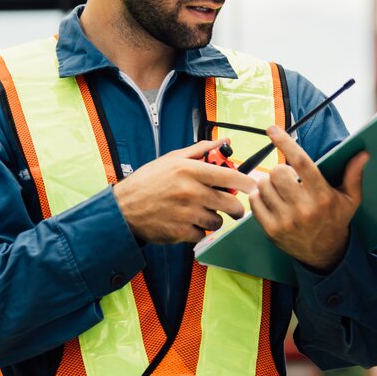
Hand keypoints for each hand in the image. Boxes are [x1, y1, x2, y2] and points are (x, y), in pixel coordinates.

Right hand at [113, 139, 258, 244]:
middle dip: (235, 207)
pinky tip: (186, 223)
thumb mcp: (171, 159)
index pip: (230, 177)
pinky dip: (198, 231)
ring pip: (217, 221)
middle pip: (231, 203)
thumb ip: (200, 150)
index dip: (247, 183)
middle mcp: (191, 191)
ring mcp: (187, 214)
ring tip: (200, 213)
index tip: (253, 186)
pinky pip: (202, 234)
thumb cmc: (147, 182)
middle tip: (232, 207)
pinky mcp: (181, 232)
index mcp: (190, 170)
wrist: (123, 209)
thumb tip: (223, 141)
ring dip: (213, 219)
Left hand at [248, 126, 367, 273]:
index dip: (285, 142)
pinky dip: (259, 196)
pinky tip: (271, 200)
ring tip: (281, 190)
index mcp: (322, 196)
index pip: (301, 162)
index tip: (273, 129)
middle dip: (281, 169)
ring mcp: (286, 220)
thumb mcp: (350, 199)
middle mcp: (303, 208)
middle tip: (288, 177)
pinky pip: (255, 202)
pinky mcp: (272, 230)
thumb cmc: (336, 221)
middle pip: (278, 172)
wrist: (325, 254)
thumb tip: (362, 154)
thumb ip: (354, 175)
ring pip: (264, 185)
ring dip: (269, 183)